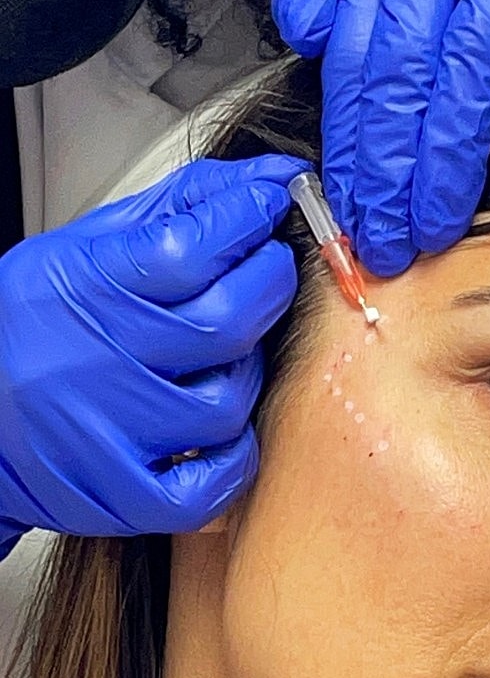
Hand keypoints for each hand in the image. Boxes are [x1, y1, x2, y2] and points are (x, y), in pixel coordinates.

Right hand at [0, 154, 310, 560]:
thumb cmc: (31, 331)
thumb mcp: (83, 251)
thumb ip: (175, 213)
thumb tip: (260, 181)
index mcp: (83, 289)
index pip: (189, 248)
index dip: (245, 221)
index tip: (269, 205)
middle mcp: (97, 362)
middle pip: (226, 321)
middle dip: (268, 285)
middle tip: (270, 270)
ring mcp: (115, 434)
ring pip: (230, 401)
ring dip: (246, 373)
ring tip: (226, 356)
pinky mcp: (130, 496)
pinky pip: (217, 481)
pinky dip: (235, 457)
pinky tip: (218, 431)